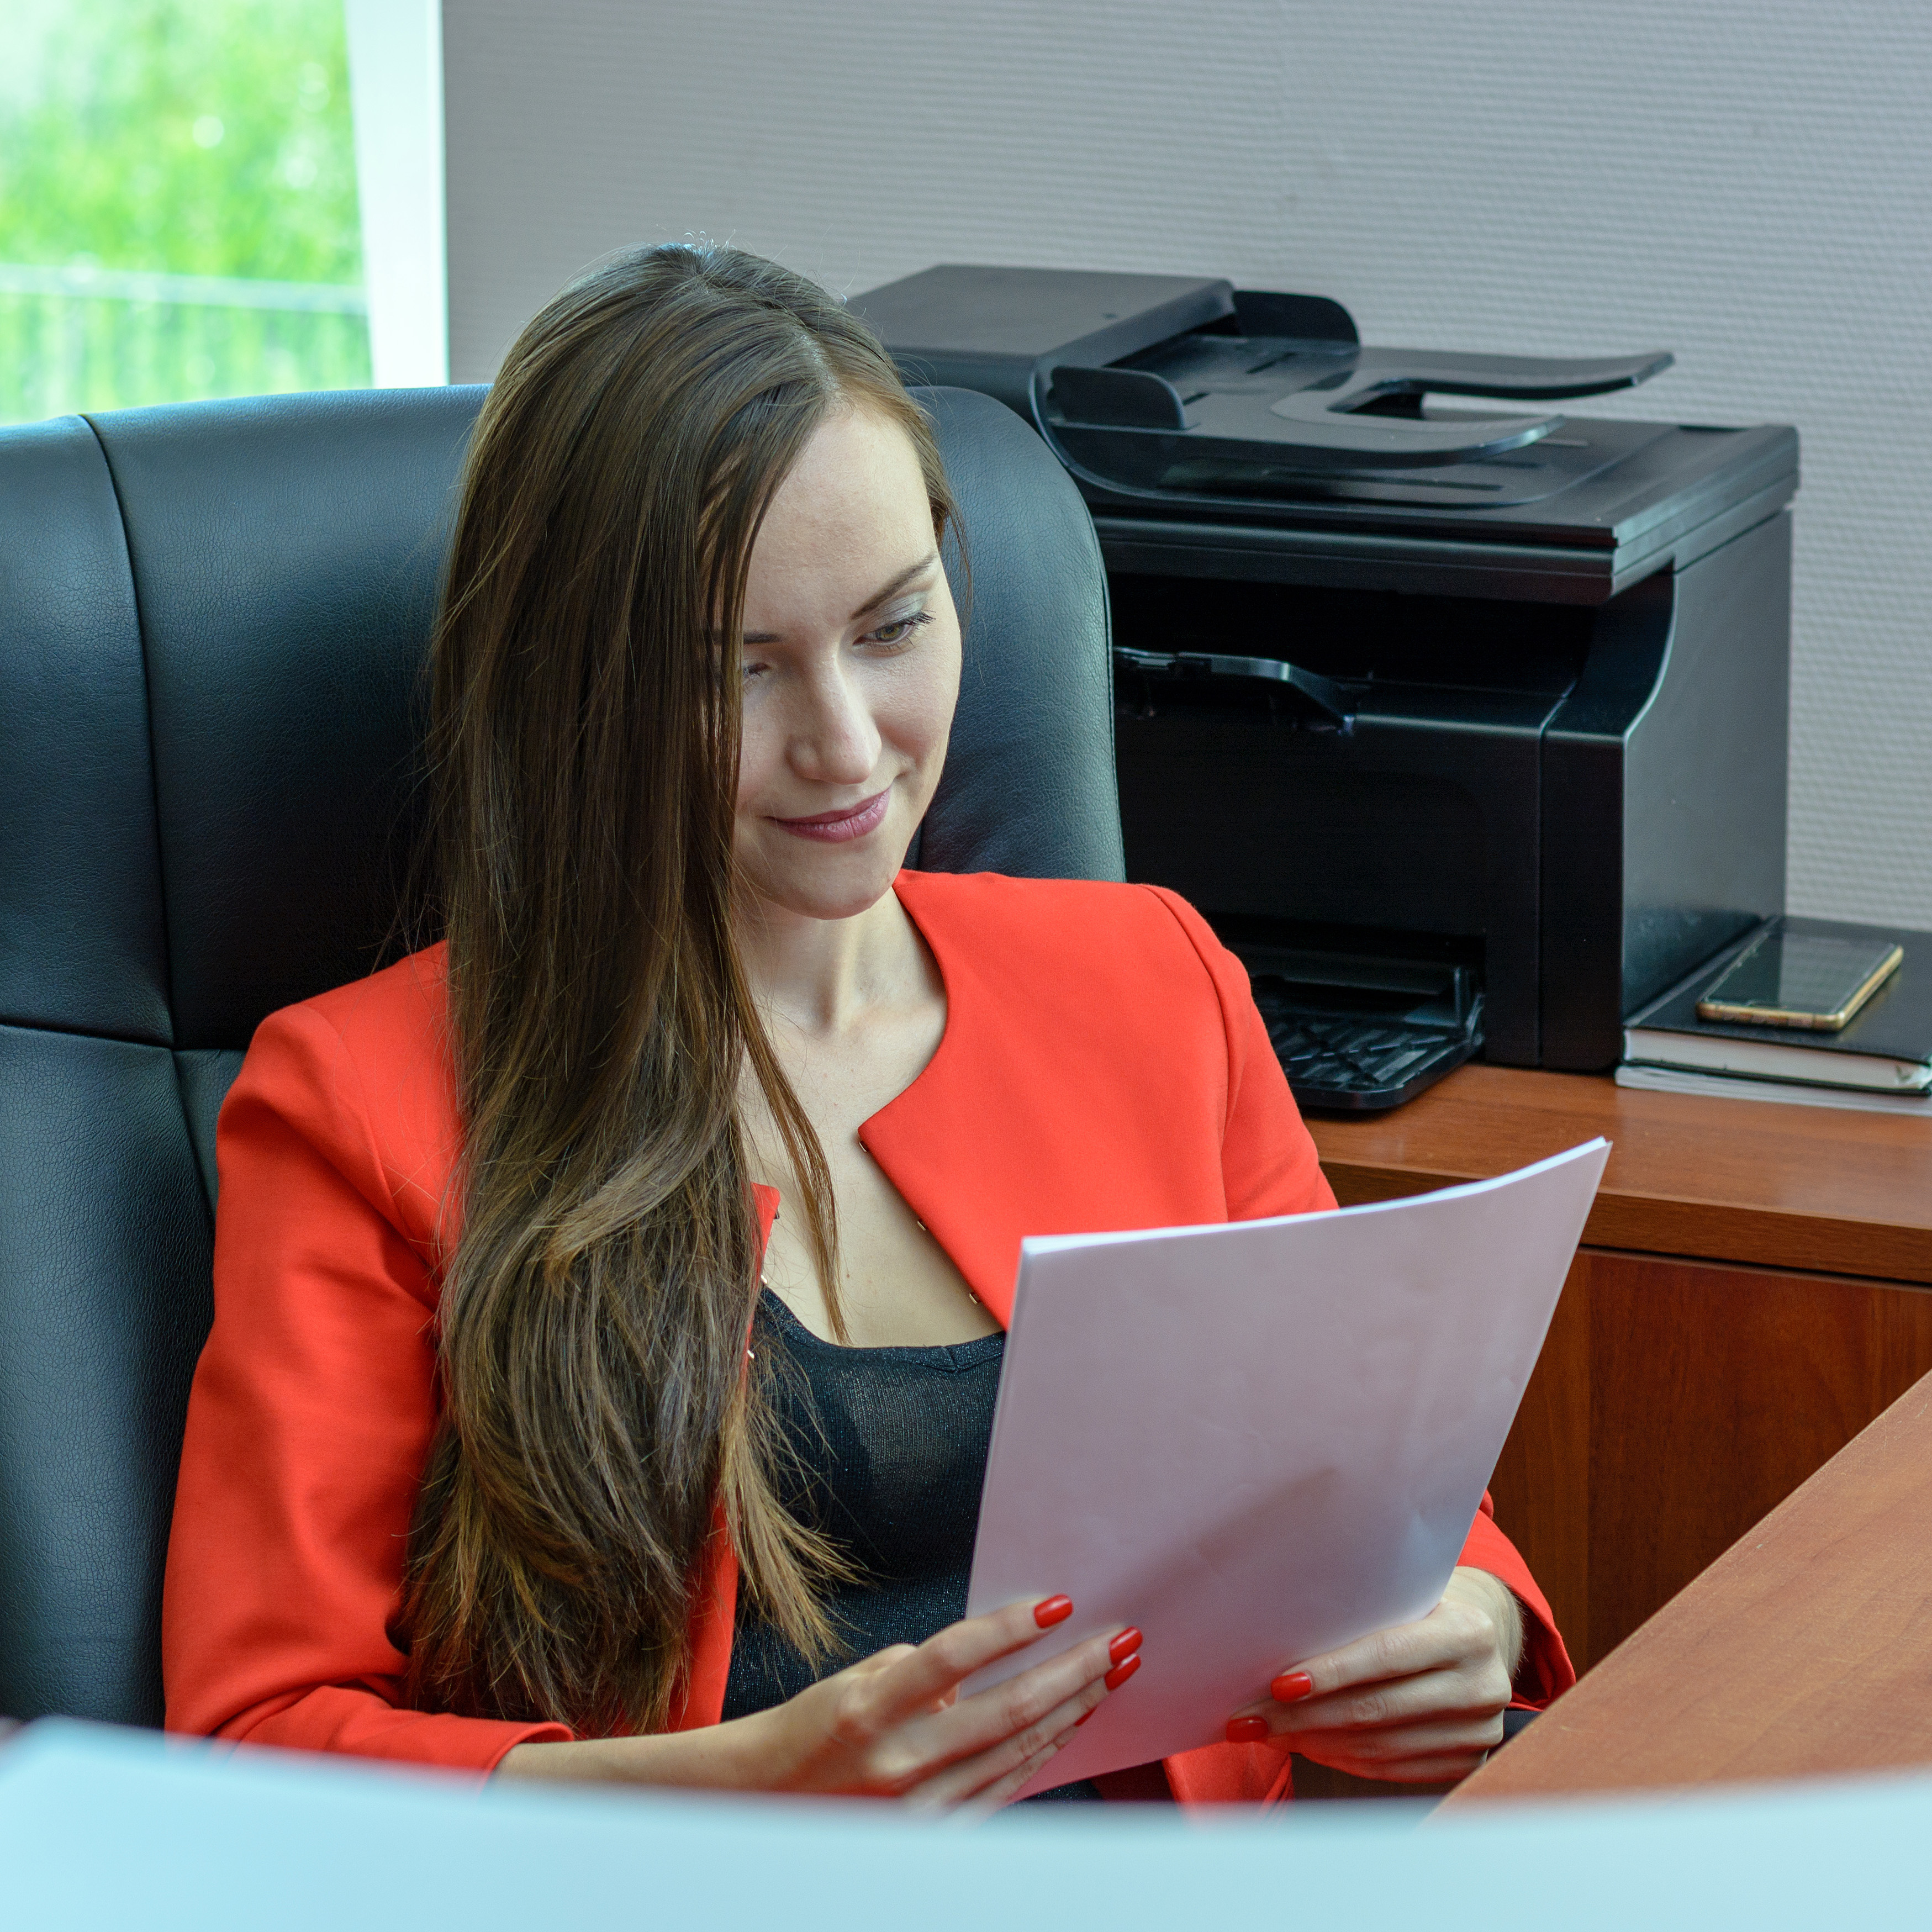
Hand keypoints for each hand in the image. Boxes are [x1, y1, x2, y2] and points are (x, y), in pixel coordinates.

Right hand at [498, 1594, 1141, 1809]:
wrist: (767, 1808)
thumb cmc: (814, 1729)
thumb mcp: (857, 1681)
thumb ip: (922, 1671)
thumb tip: (988, 1657)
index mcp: (871, 1709)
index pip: (954, 1659)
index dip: (1009, 1629)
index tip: (1059, 1603)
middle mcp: (900, 1762)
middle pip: (1008, 1711)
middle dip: (1074, 1672)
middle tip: (1121, 1640)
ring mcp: (922, 1809)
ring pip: (1018, 1751)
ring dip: (1074, 1709)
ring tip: (1113, 1673)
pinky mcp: (937, 1836)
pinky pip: (1006, 1788)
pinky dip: (1043, 1751)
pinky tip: (1073, 1722)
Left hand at [1223, 1567, 1523, 1784]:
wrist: (1479, 1639)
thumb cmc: (1420, 1607)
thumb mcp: (1403, 1594)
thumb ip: (1359, 1613)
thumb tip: (1273, 1642)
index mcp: (1469, 1631)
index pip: (1387, 1655)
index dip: (1330, 1673)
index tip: (1277, 1685)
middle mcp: (1483, 1685)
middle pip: (1377, 1708)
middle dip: (1302, 1716)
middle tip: (1248, 1718)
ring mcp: (1479, 1732)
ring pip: (1378, 1745)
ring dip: (1312, 1742)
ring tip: (1265, 1733)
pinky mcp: (1467, 1764)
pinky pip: (1390, 1768)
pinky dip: (1341, 1758)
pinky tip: (1304, 1746)